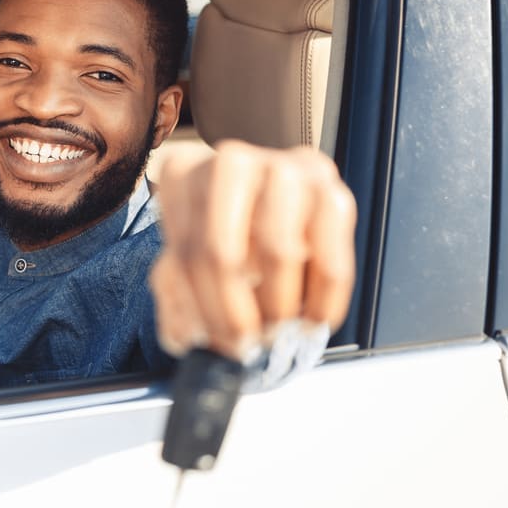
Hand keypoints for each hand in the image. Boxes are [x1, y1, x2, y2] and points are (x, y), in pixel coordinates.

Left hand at [150, 140, 356, 361]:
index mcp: (182, 173)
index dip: (201, 306)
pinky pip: (331, 262)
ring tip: (272, 332)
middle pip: (223, 251)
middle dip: (233, 313)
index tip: (210, 342)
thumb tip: (185, 338)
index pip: (186, 252)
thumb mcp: (184, 260)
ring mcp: (285, 169)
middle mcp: (231, 161)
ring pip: (279, 253)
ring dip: (276, 307)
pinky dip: (322, 302)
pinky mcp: (331, 190)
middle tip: (242, 346)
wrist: (265, 198)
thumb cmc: (218, 233)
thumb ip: (176, 297)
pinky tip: (310, 322)